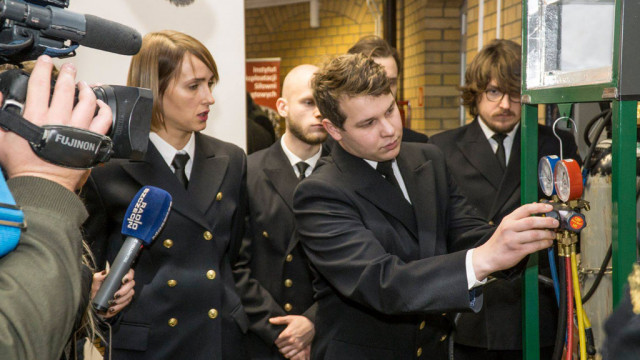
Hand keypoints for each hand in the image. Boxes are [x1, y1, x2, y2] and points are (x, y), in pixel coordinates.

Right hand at [0, 55, 111, 191]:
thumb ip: (0, 116)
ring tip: (84, 84)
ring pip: (87, 100)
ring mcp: (78, 129)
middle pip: (66, 88)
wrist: (43, 185)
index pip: (40, 83)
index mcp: (36, 116)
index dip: (43, 68)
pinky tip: (100, 105)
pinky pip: (104, 120)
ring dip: (86, 89)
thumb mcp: (1, 139)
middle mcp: (59, 119)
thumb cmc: (24, 166)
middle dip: (68, 73)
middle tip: (69, 68)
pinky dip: (103, 109)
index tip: (45, 61)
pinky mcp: (92, 139)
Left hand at [91, 267, 134, 318]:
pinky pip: (127, 302)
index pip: (130, 272)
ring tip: (112, 302)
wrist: (97, 305)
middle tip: (115, 295)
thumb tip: (106, 273)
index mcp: (119, 277)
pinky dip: (119, 306)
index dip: (129, 275)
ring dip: (121, 299)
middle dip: (124, 290)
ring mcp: (127, 292)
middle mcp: (125, 283)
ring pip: (131, 293)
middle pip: (132, 283)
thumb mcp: (95, 284)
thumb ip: (98, 277)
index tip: (123, 281)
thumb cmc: (97, 292)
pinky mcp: (126, 300)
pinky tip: (112, 307)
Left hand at [269, 315, 314, 358]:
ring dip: (282, 350)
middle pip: (279, 347)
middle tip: (280, 343)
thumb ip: (280, 320)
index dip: (275, 341)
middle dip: (278, 345)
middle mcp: (291, 340)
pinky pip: (290, 355)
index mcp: (288, 332)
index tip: (277, 339)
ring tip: (283, 347)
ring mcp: (296, 345)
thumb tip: (270, 320)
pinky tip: (287, 350)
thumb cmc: (301, 321)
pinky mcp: (300, 348)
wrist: (312, 326)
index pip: (276, 341)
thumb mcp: (290, 318)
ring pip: (284, 352)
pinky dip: (287, 354)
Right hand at [472, 202, 557, 280]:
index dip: (539, 207)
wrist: (488, 256)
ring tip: (552, 234)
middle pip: (532, 221)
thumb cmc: (499, 241)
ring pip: (536, 234)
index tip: (549, 207)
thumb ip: (519, 219)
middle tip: (555, 222)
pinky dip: (545, 244)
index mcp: (508, 220)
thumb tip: (536, 209)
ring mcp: (513, 240)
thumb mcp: (505, 226)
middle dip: (547, 221)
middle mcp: (510, 228)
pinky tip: (548, 243)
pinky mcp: (518, 250)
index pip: (525, 209)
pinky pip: (535, 246)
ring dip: (548, 234)